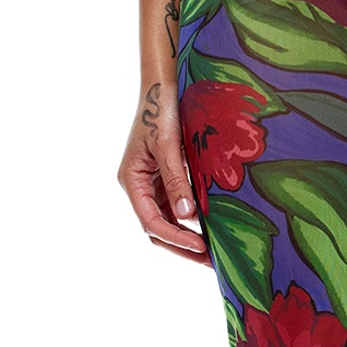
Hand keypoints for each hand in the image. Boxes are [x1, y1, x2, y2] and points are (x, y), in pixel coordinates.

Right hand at [117, 77, 208, 261]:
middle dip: (182, 246)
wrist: (164, 86)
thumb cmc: (162, 110)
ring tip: (215, 250)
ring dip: (188, 235)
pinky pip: (177, 205)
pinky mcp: (166, 177)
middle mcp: (139, 186)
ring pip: (168, 220)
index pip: (150, 221)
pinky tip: (213, 225)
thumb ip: (176, 180)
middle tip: (210, 261)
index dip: (175, 237)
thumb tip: (186, 216)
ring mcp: (152, 183)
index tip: (200, 246)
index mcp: (131, 180)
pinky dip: (193, 218)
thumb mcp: (169, 145)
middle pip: (157, 227)